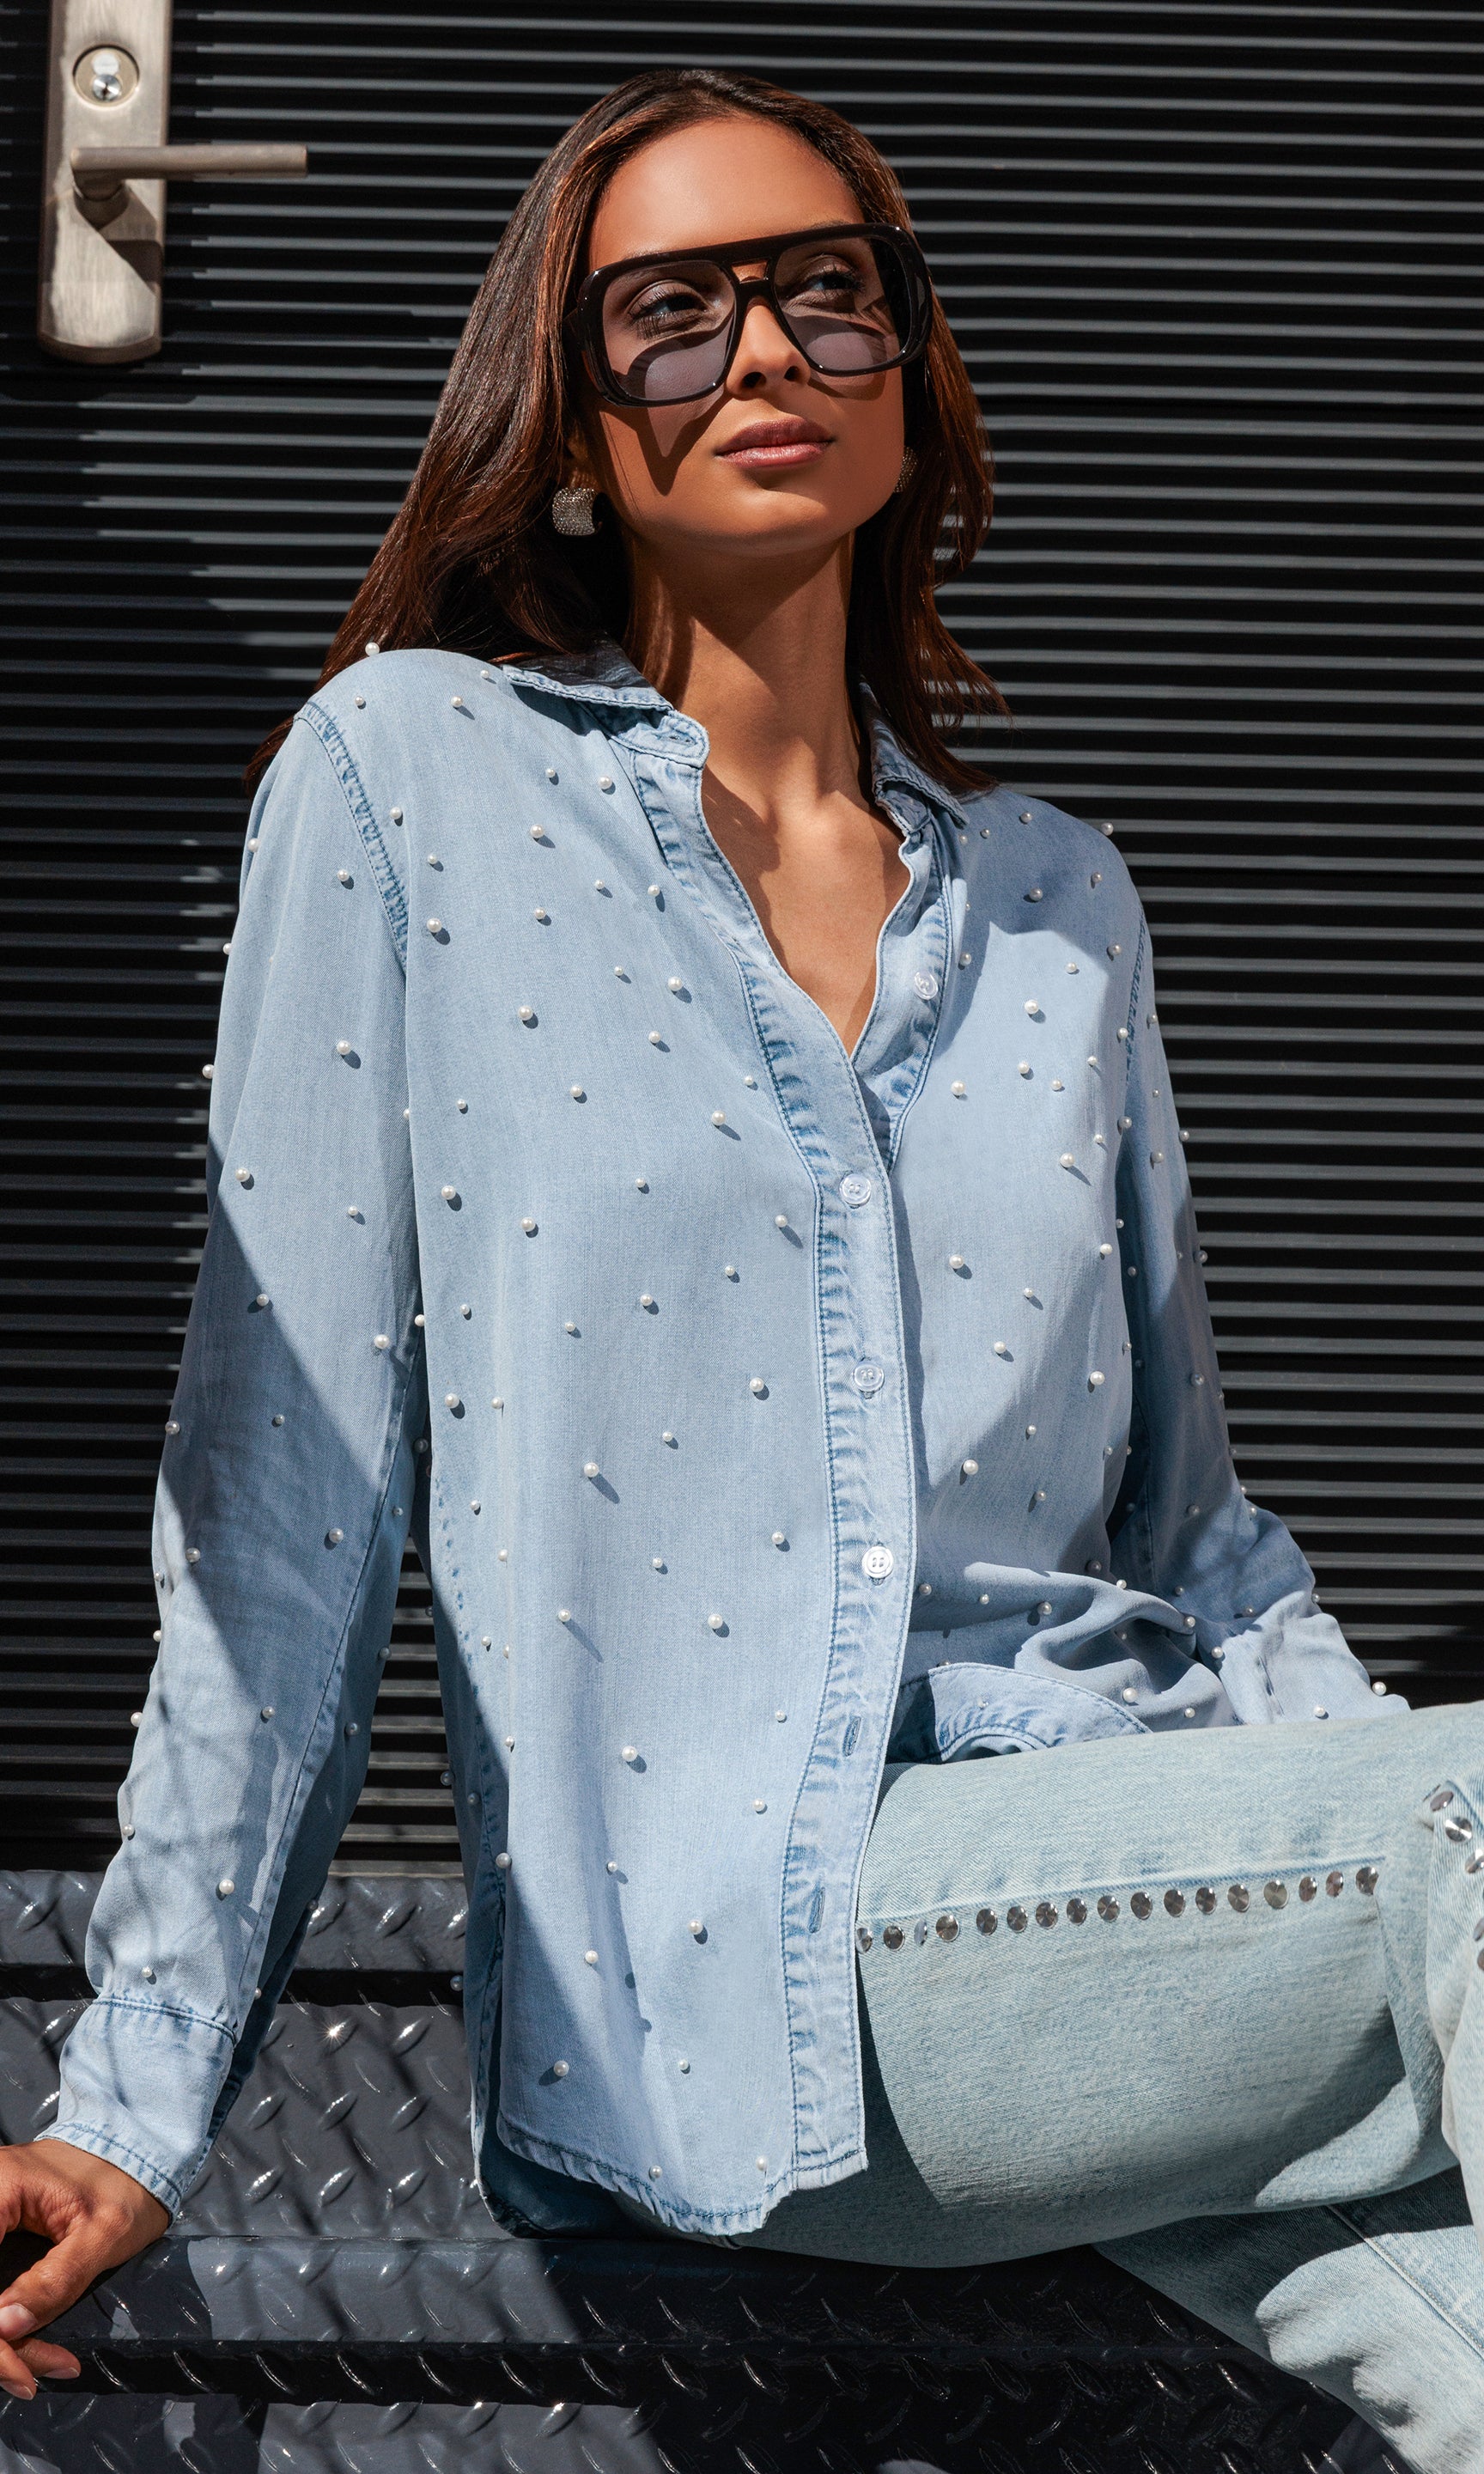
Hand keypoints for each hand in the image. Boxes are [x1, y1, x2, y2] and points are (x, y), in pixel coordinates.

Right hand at [0, 2140, 168, 2397]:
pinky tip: (29, 2343)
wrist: (134, 2158)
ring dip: (1, 2341)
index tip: (18, 2371)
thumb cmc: (124, 2186)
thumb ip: (55, 2280)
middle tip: (30, 2376)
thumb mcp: (103, 2234)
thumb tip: (4, 2327)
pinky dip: (3, 2325)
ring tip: (41, 2363)